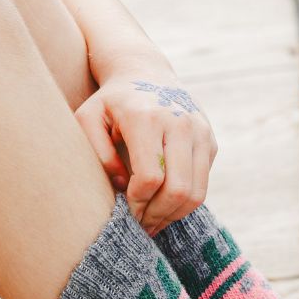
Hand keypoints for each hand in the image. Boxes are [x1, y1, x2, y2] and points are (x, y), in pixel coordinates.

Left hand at [74, 66, 217, 235]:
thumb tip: (120, 185)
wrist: (145, 73)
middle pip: (179, 189)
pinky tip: (164, 204)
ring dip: (174, 215)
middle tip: (140, 225)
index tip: (124, 210)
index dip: (136, 203)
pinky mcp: (210, 141)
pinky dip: (185, 202)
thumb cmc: (111, 102)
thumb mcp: (88, 118)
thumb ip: (97, 153)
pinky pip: (203, 184)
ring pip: (197, 193)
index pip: (150, 177)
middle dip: (157, 216)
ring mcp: (200, 132)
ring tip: (152, 221)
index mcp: (147, 117)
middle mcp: (180, 123)